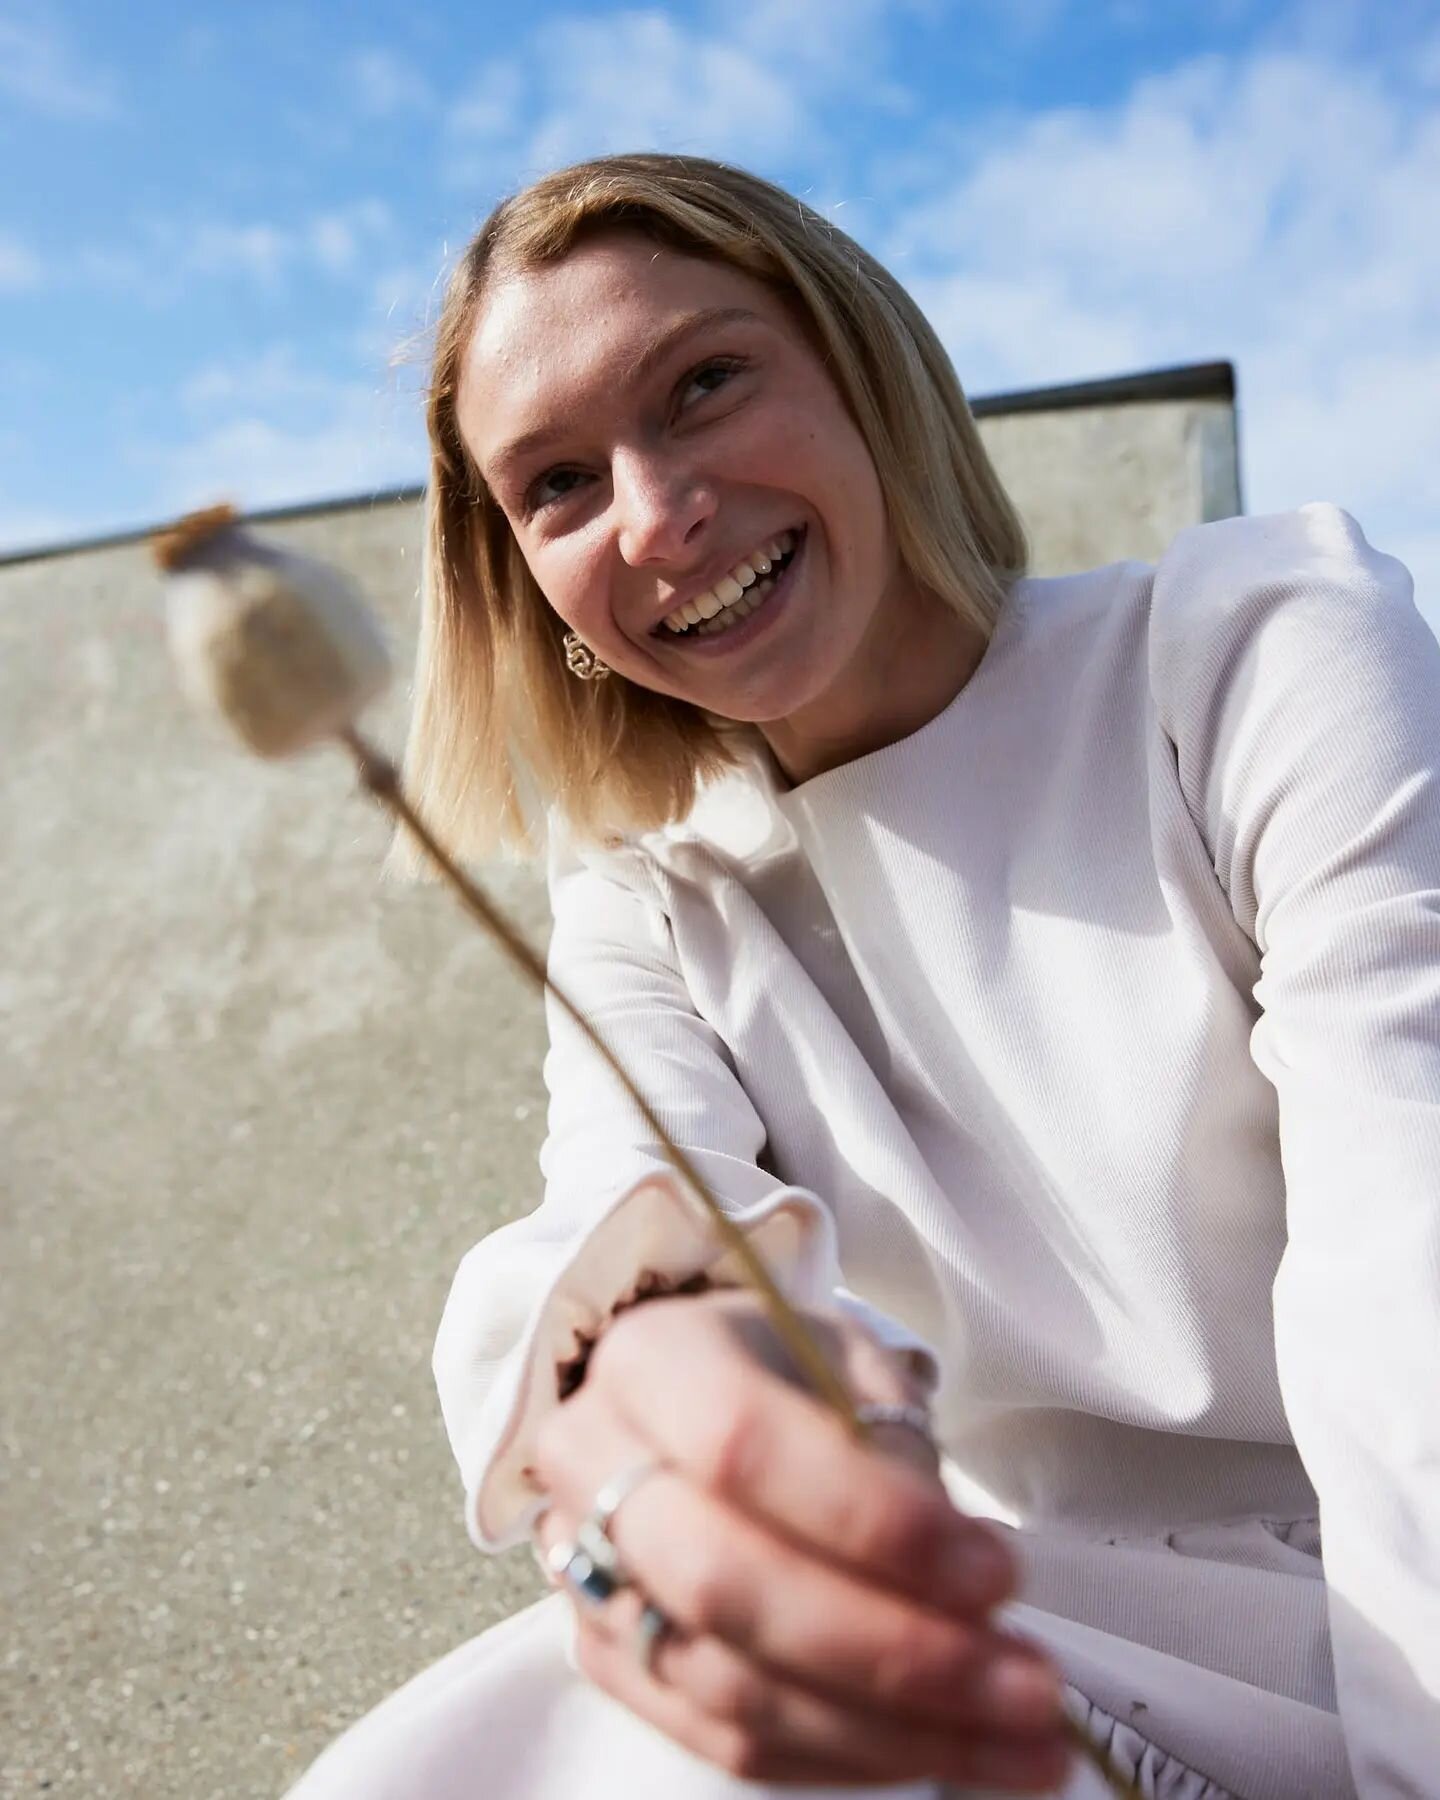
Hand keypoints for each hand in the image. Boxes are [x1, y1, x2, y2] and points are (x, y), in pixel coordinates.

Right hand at [532, 1289, 1070, 1790]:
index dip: (872, 1522)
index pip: (744, 1446)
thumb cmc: (784, 1373)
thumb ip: (894, 1453)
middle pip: (730, 1585)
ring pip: (733, 1686)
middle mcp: (592, 1465)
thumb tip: (968, 1590)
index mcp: (651, 1360)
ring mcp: (588, 1573)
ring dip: (894, 1732)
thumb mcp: (846, 1363)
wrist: (686, 1404)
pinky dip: (847, 1759)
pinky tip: (945, 1753)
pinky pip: (728, 1742)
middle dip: (895, 1651)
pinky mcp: (610, 1660)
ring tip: (1022, 1744)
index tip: (997, 1574)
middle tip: (1030, 1687)